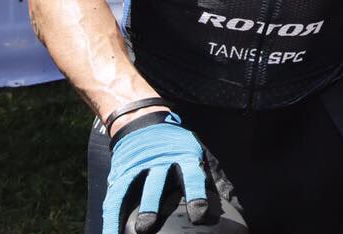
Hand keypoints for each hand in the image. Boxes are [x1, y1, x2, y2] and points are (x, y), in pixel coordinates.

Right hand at [103, 112, 211, 233]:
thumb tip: (231, 199)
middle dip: (152, 205)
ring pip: (133, 189)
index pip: (191, 175)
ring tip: (136, 231)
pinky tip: (111, 233)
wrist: (142, 120)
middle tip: (149, 227)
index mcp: (182, 155)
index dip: (195, 194)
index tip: (199, 214)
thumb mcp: (194, 149)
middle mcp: (158, 161)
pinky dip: (111, 218)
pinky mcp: (120, 174)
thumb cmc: (175, 142)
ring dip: (129, 212)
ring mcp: (137, 167)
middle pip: (155, 184)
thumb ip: (210, 173)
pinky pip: (114, 198)